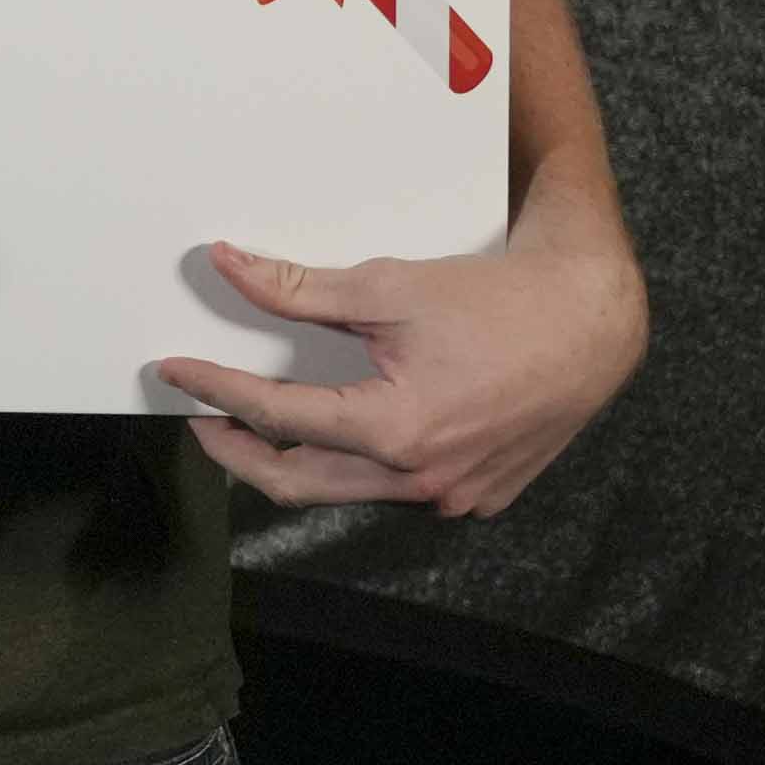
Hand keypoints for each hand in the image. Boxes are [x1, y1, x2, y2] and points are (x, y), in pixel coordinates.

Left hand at [151, 213, 647, 516]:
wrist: (590, 322)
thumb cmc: (494, 300)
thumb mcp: (387, 287)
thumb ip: (297, 289)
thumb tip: (226, 265)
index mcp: (395, 432)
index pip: (275, 418)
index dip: (215, 392)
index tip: (174, 374)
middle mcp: (423, 481)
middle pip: (297, 483)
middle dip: (237, 451)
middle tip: (200, 417)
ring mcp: (453, 498)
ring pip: (346, 491)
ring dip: (296, 461)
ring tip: (257, 422)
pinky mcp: (477, 497)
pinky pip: (395, 490)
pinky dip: (355, 464)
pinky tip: (340, 431)